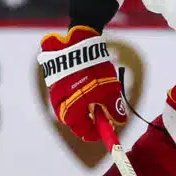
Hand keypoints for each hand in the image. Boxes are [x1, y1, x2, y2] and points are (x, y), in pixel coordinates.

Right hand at [37, 26, 126, 140]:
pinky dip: (81, 91)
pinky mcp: (56, 79)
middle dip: (93, 118)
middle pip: (78, 120)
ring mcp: (55, 91)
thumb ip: (113, 109)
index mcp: (70, 112)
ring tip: (100, 90)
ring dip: (88, 103)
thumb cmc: (92, 70)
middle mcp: (59, 104)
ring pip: (74, 105)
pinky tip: (90, 80)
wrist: (76, 42)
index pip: (83, 132)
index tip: (110, 130)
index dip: (98, 133)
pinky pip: (69, 92)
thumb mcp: (108, 91)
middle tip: (107, 112)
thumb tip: (119, 122)